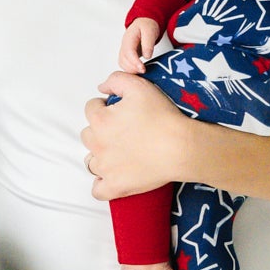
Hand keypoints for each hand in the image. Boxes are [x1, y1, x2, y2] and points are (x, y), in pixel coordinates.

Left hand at [82, 72, 194, 199]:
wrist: (180, 147)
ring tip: (120, 152)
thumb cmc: (162, 117)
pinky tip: (112, 176)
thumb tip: (102, 87)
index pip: (91, 108)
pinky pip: (97, 190)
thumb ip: (116, 80)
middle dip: (101, 130)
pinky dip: (102, 184)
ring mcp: (105, 168)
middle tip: (122, 131)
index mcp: (100, 120)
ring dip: (100, 155)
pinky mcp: (115, 187)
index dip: (104, 107)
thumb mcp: (139, 86)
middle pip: (88, 135)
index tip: (118, 110)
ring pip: (91, 161)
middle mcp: (97, 144)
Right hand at [117, 17, 161, 73]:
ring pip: (122, 64)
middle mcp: (124, 45)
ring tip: (142, 71)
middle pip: (123, 60)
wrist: (143, 24)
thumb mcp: (150, 31)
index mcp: (129, 38)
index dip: (135, 62)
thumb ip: (148, 43)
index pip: (129, 52)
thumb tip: (147, 56)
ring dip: (131, 70)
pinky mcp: (126, 56)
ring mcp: (124, 51)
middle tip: (144, 71)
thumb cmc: (146, 26)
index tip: (142, 69)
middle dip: (133, 68)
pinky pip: (125, 65)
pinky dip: (130, 69)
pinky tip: (138, 70)